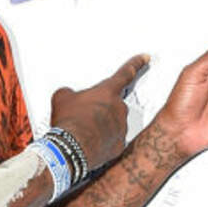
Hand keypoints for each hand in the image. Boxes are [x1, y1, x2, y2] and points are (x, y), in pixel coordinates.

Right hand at [49, 54, 148, 169]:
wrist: (71, 148)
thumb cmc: (70, 122)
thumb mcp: (62, 97)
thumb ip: (70, 92)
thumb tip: (68, 96)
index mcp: (107, 91)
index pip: (125, 73)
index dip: (136, 64)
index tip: (145, 58)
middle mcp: (119, 108)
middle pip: (113, 104)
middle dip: (101, 109)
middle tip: (84, 116)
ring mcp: (121, 128)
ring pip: (113, 123)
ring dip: (101, 126)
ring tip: (83, 131)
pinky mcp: (118, 146)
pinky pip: (111, 141)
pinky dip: (102, 142)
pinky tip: (88, 143)